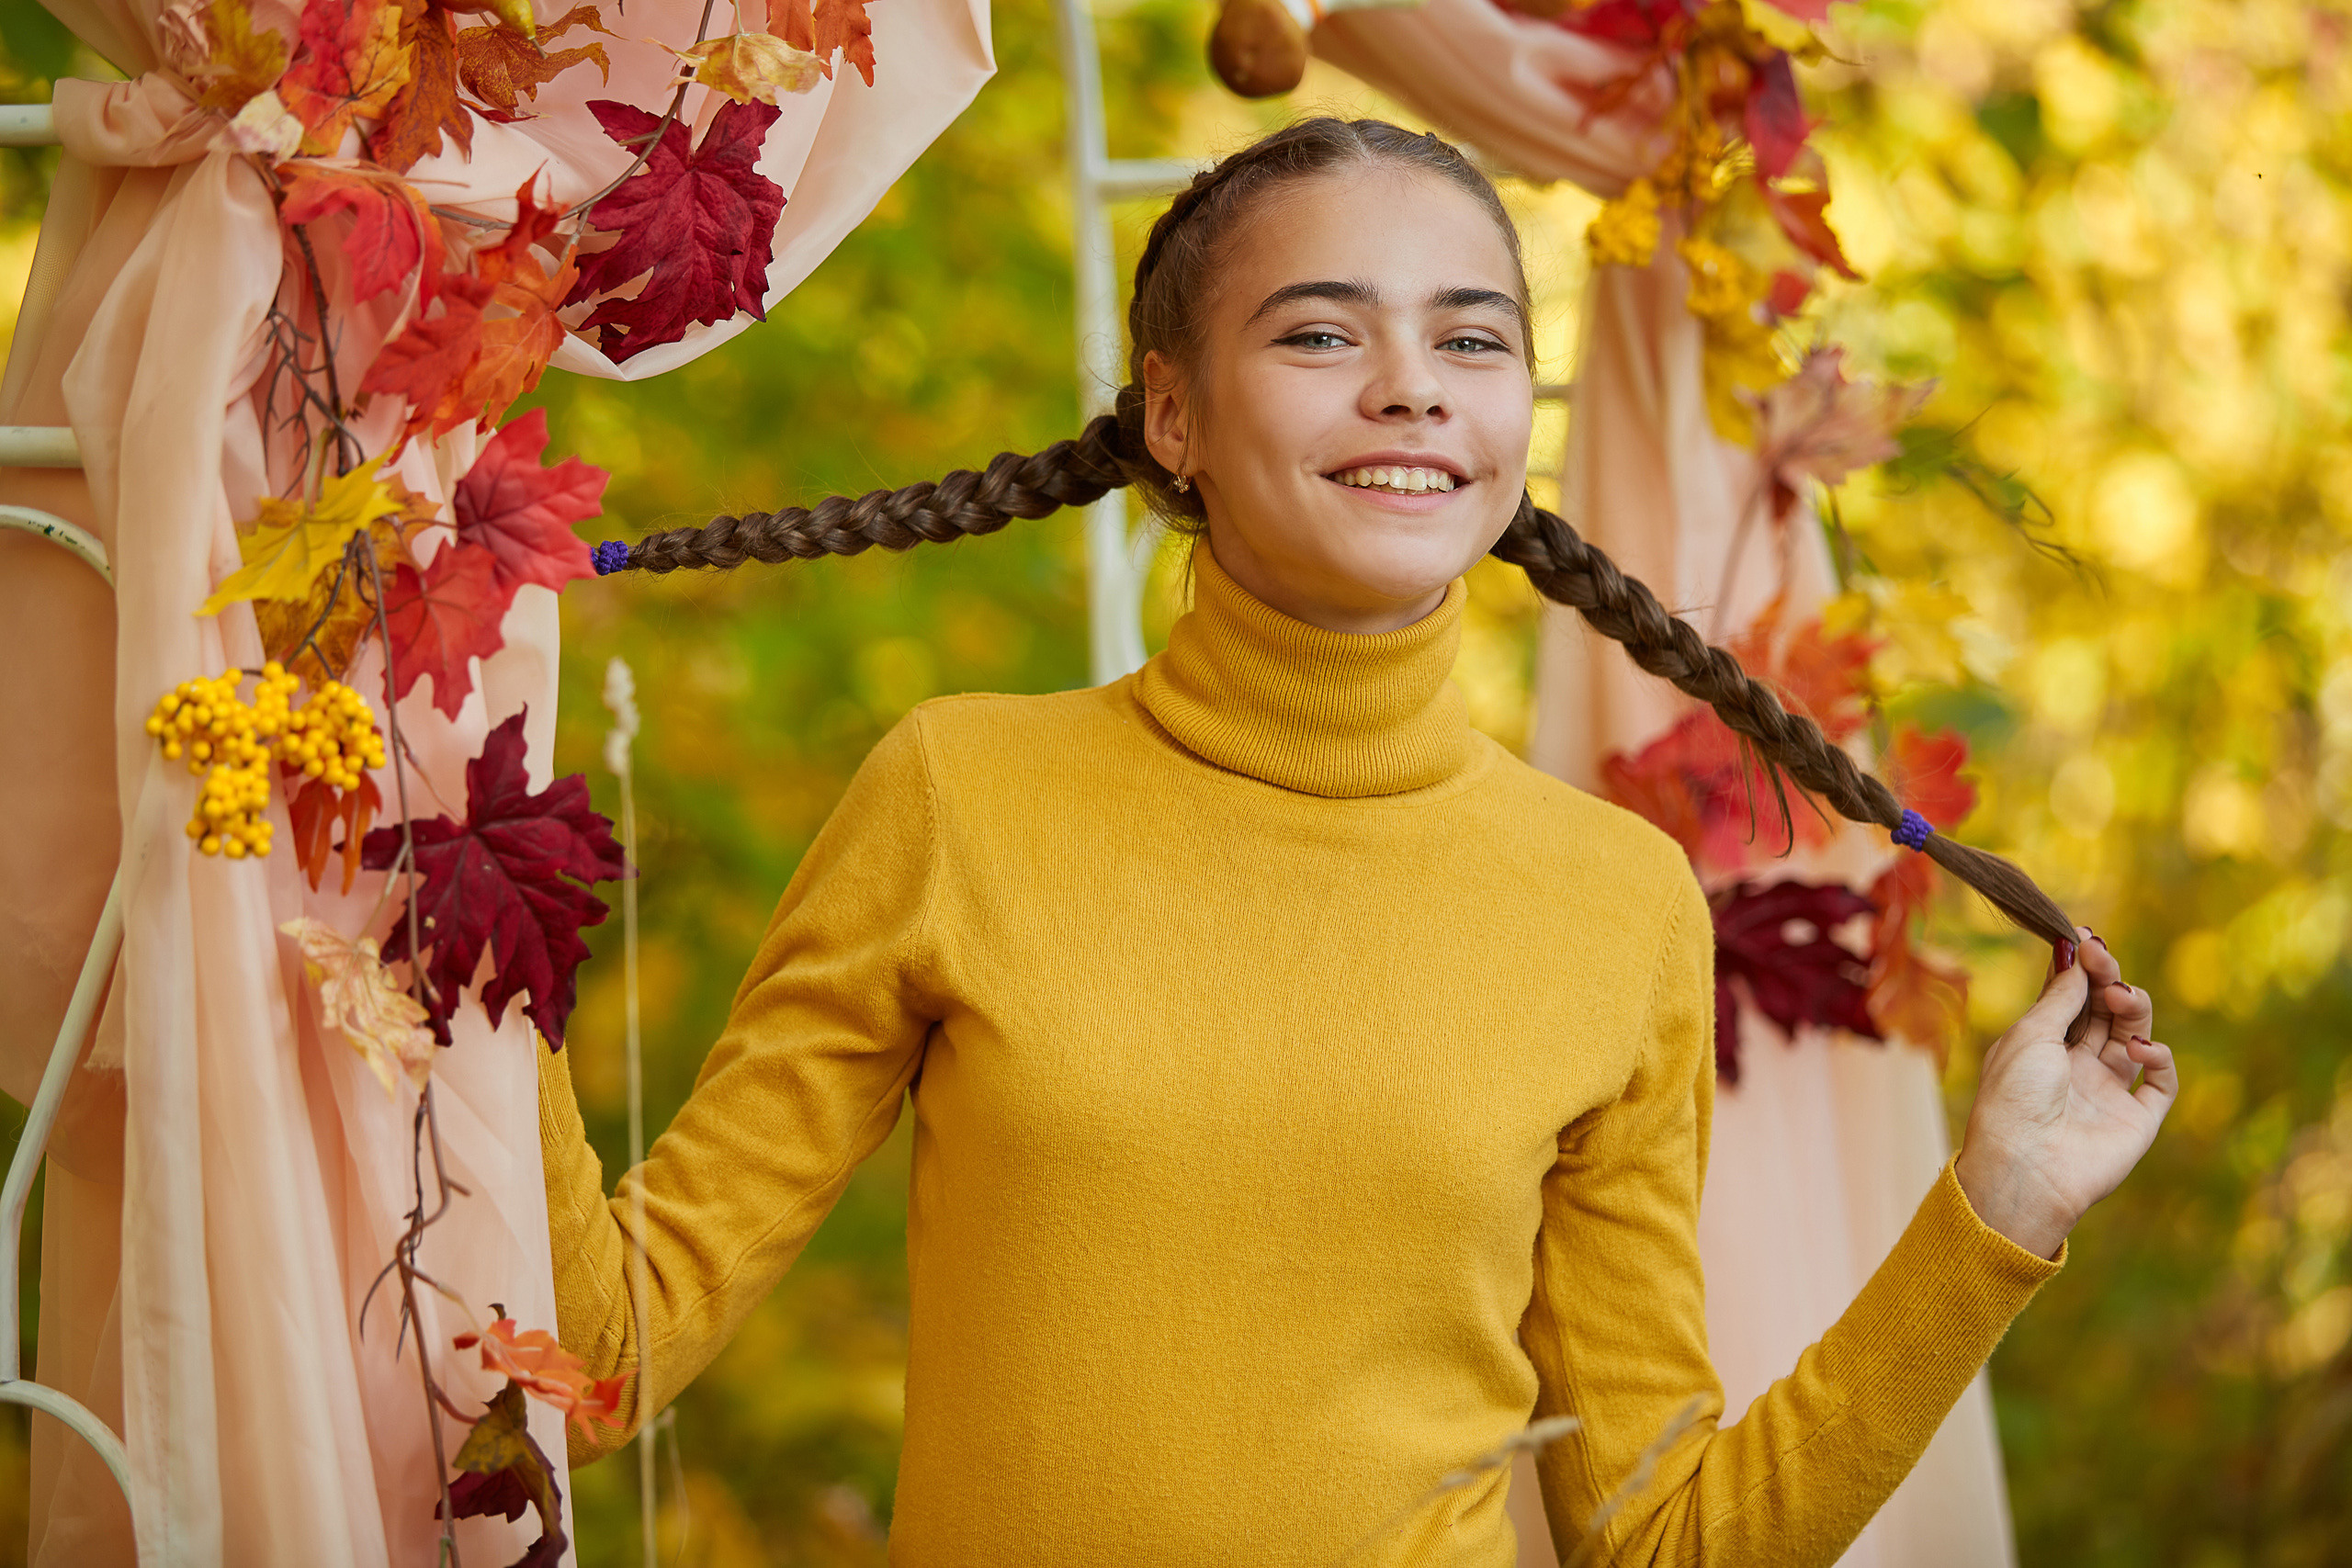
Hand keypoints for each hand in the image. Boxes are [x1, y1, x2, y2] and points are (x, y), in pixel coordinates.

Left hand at [1954, 927, 2178, 1258]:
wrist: (2025, 1166)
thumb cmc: (2013, 1098)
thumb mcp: (2030, 1036)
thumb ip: (2061, 998)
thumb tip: (2078, 959)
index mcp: (2043, 1046)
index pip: (2071, 997)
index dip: (2082, 968)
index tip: (2086, 938)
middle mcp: (2077, 1065)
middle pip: (2105, 1010)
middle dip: (2108, 979)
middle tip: (2103, 958)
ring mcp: (2109, 1090)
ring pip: (2135, 1034)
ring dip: (2133, 1008)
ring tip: (2121, 997)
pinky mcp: (2138, 1118)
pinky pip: (2161, 1081)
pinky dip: (2160, 1058)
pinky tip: (2140, 1049)